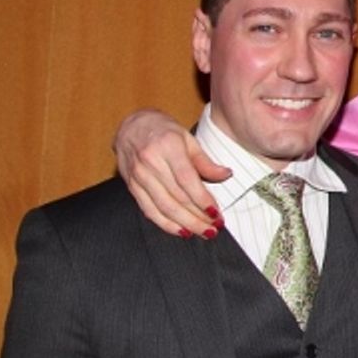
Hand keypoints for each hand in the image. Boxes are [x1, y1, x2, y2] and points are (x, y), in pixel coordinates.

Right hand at [113, 109, 231, 237]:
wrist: (130, 126)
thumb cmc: (164, 131)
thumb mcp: (188, 138)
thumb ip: (205, 160)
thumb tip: (226, 175)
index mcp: (168, 147)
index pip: (187, 179)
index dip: (202, 199)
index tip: (216, 213)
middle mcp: (150, 162)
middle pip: (176, 197)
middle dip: (197, 217)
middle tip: (214, 229)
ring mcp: (139, 176)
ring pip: (163, 207)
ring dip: (185, 224)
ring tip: (203, 232)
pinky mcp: (131, 186)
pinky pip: (148, 210)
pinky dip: (166, 224)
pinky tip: (181, 231)